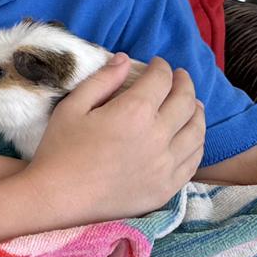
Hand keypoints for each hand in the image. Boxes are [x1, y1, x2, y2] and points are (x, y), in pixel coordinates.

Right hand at [27, 54, 204, 223]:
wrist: (58, 198)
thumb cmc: (59, 150)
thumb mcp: (72, 107)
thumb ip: (102, 80)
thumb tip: (124, 59)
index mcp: (134, 112)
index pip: (161, 80)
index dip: (162, 67)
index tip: (158, 64)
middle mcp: (157, 136)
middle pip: (186, 102)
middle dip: (184, 83)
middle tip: (179, 77)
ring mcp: (166, 164)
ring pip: (197, 131)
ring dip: (197, 112)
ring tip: (192, 105)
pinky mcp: (167, 187)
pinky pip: (194, 161)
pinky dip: (197, 143)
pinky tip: (191, 138)